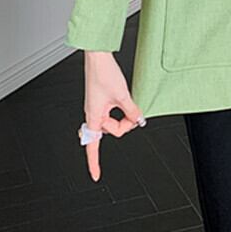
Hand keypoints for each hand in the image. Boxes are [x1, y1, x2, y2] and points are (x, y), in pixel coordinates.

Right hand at [82, 52, 145, 181]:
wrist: (98, 56)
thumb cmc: (103, 73)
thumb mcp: (122, 95)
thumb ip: (131, 111)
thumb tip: (138, 119)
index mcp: (93, 116)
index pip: (92, 146)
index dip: (94, 163)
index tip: (96, 175)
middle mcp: (93, 113)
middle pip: (112, 130)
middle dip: (125, 124)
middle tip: (134, 114)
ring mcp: (97, 106)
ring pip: (114, 120)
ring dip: (124, 113)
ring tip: (128, 101)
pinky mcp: (101, 98)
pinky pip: (113, 110)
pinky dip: (121, 107)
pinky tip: (125, 101)